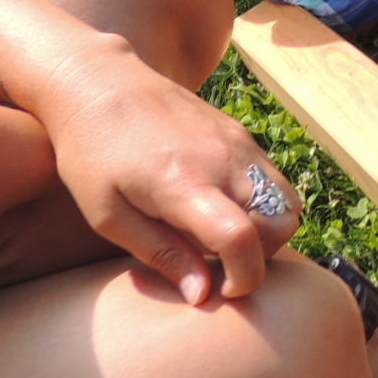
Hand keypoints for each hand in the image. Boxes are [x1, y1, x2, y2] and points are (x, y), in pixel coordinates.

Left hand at [32, 40, 300, 304]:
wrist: (99, 83)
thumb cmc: (91, 153)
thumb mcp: (107, 215)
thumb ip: (161, 254)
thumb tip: (204, 295)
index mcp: (183, 185)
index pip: (243, 238)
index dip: (245, 277)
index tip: (222, 291)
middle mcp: (222, 160)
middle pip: (281, 222)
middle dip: (262, 256)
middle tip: (220, 264)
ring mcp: (236, 142)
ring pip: (286, 200)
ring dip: (267, 229)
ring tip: (220, 237)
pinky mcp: (239, 133)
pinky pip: (272, 177)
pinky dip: (261, 203)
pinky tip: (218, 207)